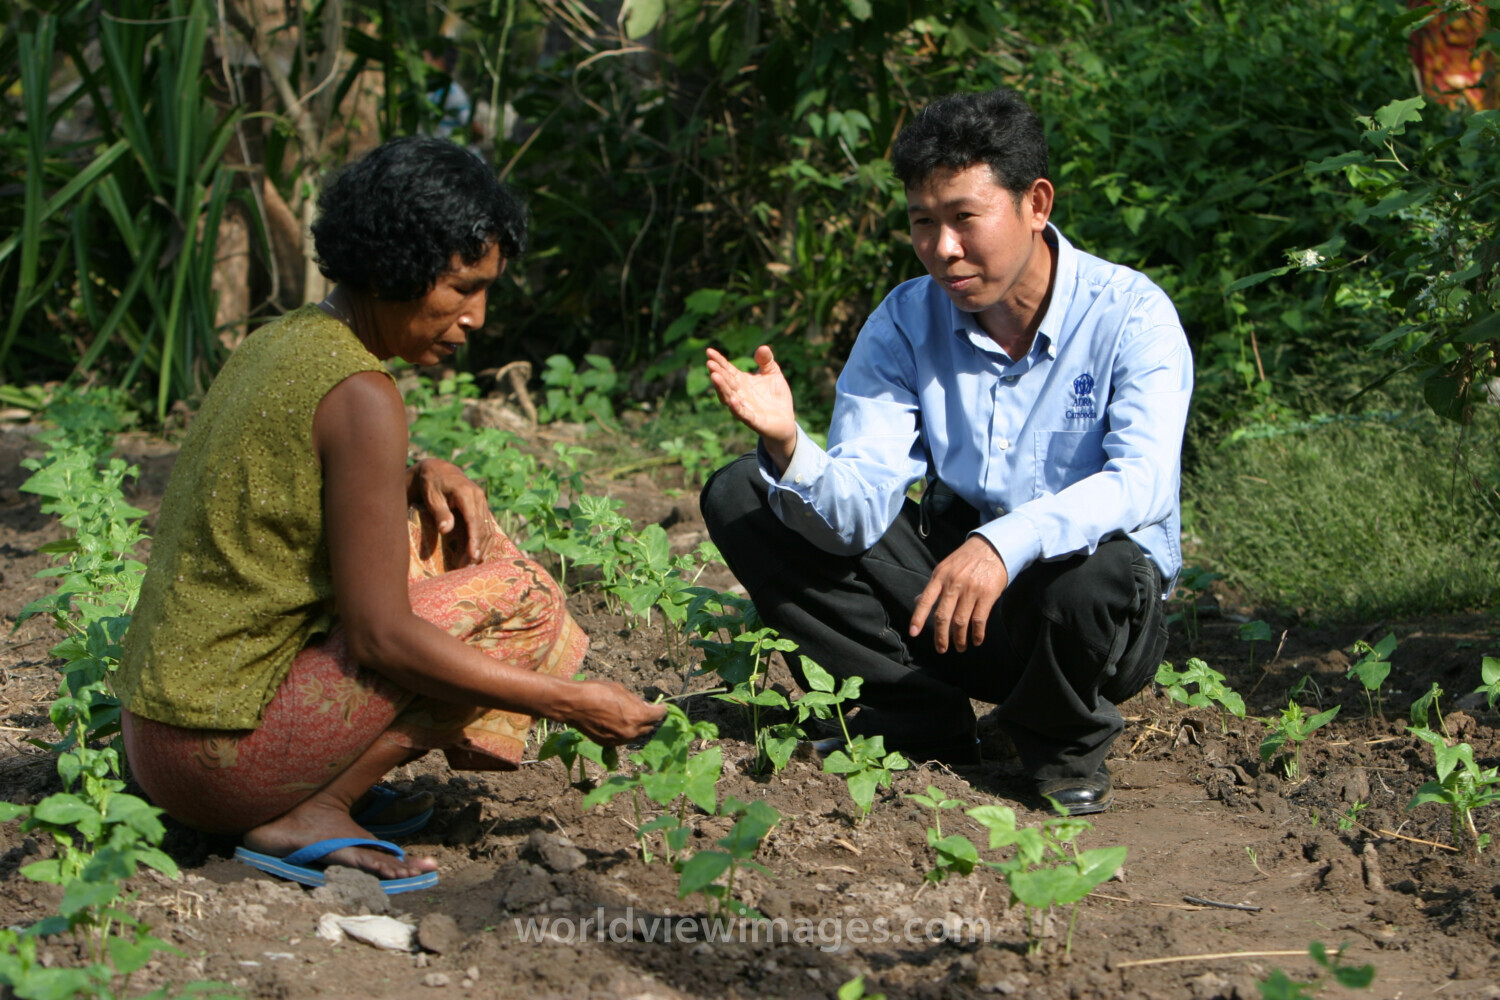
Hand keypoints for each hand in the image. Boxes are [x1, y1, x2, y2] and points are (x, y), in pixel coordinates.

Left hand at [406, 458, 497, 562]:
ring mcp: (482, 501)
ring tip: (474, 563)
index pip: (474, 520)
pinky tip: (481, 553)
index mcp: (466, 493)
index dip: (474, 540)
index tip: (472, 556)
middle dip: (478, 548)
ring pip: (488, 528)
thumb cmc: (431, 484)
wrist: (438, 470)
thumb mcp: (431, 497)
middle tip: (468, 566)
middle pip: (483, 527)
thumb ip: (440, 513)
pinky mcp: (481, 506)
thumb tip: (446, 530)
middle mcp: (478, 497)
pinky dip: (485, 540)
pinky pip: (487, 525)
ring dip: (483, 547)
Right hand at [566, 680, 667, 745]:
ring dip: (636, 727)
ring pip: (635, 735)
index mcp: (637, 716)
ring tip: (629, 716)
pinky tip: (616, 722)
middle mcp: (631, 731)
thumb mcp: (621, 690)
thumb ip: (636, 701)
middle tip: (644, 710)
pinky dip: (623, 732)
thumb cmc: (597, 692)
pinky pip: (622, 739)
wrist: (574, 705)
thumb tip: (645, 706)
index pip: (658, 715)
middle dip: (648, 719)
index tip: (661, 706)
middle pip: (648, 727)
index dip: (661, 709)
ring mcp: (619, 740)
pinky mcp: (608, 744)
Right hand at [706, 345, 797, 472]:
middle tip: (709, 363)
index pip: (727, 370)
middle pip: (726, 383)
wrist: (786, 421)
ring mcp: (744, 407)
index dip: (719, 361)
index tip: (709, 351)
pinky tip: (732, 400)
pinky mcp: (753, 420)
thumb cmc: (776, 396)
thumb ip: (766, 361)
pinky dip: (736, 408)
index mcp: (742, 381)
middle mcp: (739, 394)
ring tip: (714, 376)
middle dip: (717, 373)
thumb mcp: (773, 373)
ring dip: (721, 388)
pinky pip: (742, 414)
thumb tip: (762, 348)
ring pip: (728, 398)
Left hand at [909, 535, 1009, 653]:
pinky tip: (976, 640)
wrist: (992, 548)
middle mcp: (954, 583)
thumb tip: (918, 601)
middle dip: (940, 637)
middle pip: (943, 616)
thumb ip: (934, 586)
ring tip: (960, 647)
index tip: (913, 633)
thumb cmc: (966, 560)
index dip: (918, 617)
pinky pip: (979, 620)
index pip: (926, 600)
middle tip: (941, 649)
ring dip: (959, 639)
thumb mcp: (945, 567)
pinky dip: (977, 634)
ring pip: (960, 621)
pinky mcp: (987, 594)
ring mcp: (971, 589)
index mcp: (940, 576)